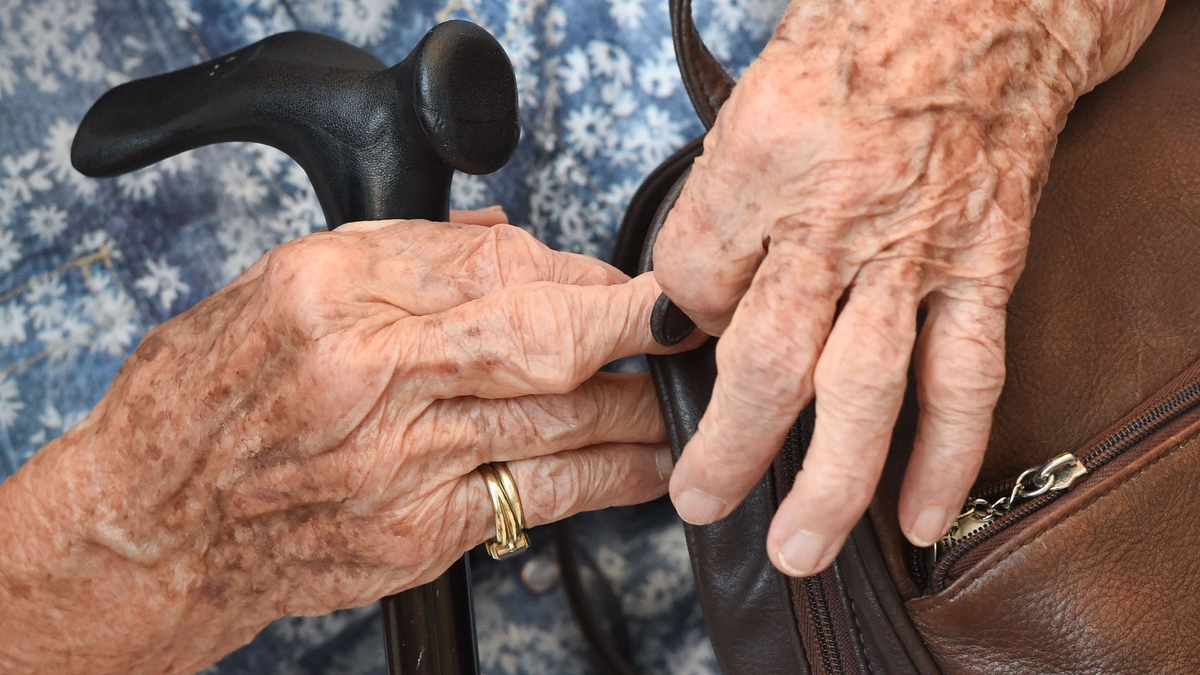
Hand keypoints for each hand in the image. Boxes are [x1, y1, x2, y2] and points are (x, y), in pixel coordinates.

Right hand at [0, 208, 698, 674]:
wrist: (157, 525)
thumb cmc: (209, 399)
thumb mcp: (280, 285)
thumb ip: (402, 257)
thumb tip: (514, 248)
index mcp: (327, 290)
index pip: (490, 261)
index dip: (576, 271)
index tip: (618, 280)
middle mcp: (366, 373)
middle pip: (539, 335)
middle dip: (631, 325)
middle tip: (689, 321)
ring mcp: (398, 461)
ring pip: (558, 418)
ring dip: (638, 402)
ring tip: (684, 390)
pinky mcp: (419, 533)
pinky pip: (543, 497)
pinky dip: (611, 476)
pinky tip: (649, 463)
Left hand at [653, 0, 1161, 575]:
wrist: (987, 9)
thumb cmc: (861, 43)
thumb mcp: (753, 98)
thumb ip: (717, 204)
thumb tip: (694, 297)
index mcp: (763, 158)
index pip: (691, 274)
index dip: (678, 319)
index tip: (683, 334)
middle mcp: (837, 213)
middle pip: (767, 356)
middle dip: (730, 443)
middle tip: (700, 501)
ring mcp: (915, 249)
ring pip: (863, 388)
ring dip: (828, 481)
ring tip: (798, 547)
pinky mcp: (980, 269)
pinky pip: (964, 376)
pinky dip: (944, 455)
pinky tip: (920, 514)